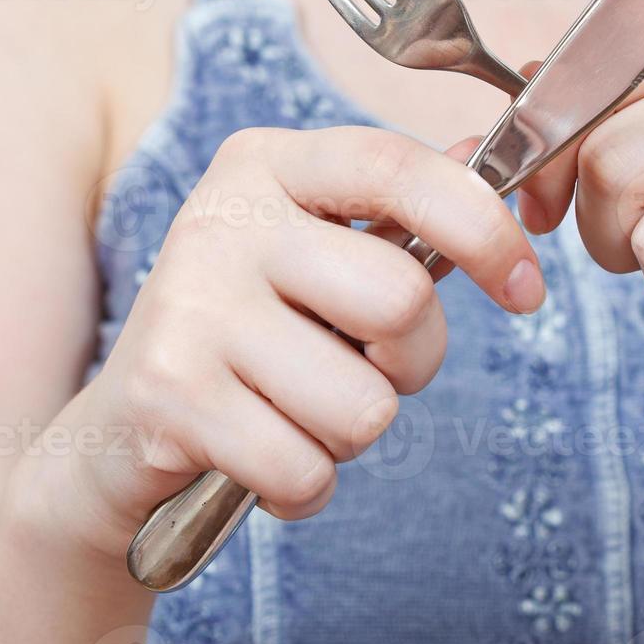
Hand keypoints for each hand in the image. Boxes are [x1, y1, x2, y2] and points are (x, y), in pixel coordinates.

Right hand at [7, 126, 546, 561]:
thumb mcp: (315, 255)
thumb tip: (488, 156)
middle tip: (359, 367)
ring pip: (363, 405)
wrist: (116, 438)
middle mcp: (220, 220)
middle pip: (401, 300)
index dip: (483, 229)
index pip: (398, 168)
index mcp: (266, 165)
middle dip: (410, 362)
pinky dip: (303, 487)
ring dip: (350, 435)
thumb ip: (400, 214)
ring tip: (294, 411)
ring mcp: (189, 307)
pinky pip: (306, 470)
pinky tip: (259, 457)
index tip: (527, 291)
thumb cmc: (249, 336)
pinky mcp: (168, 396)